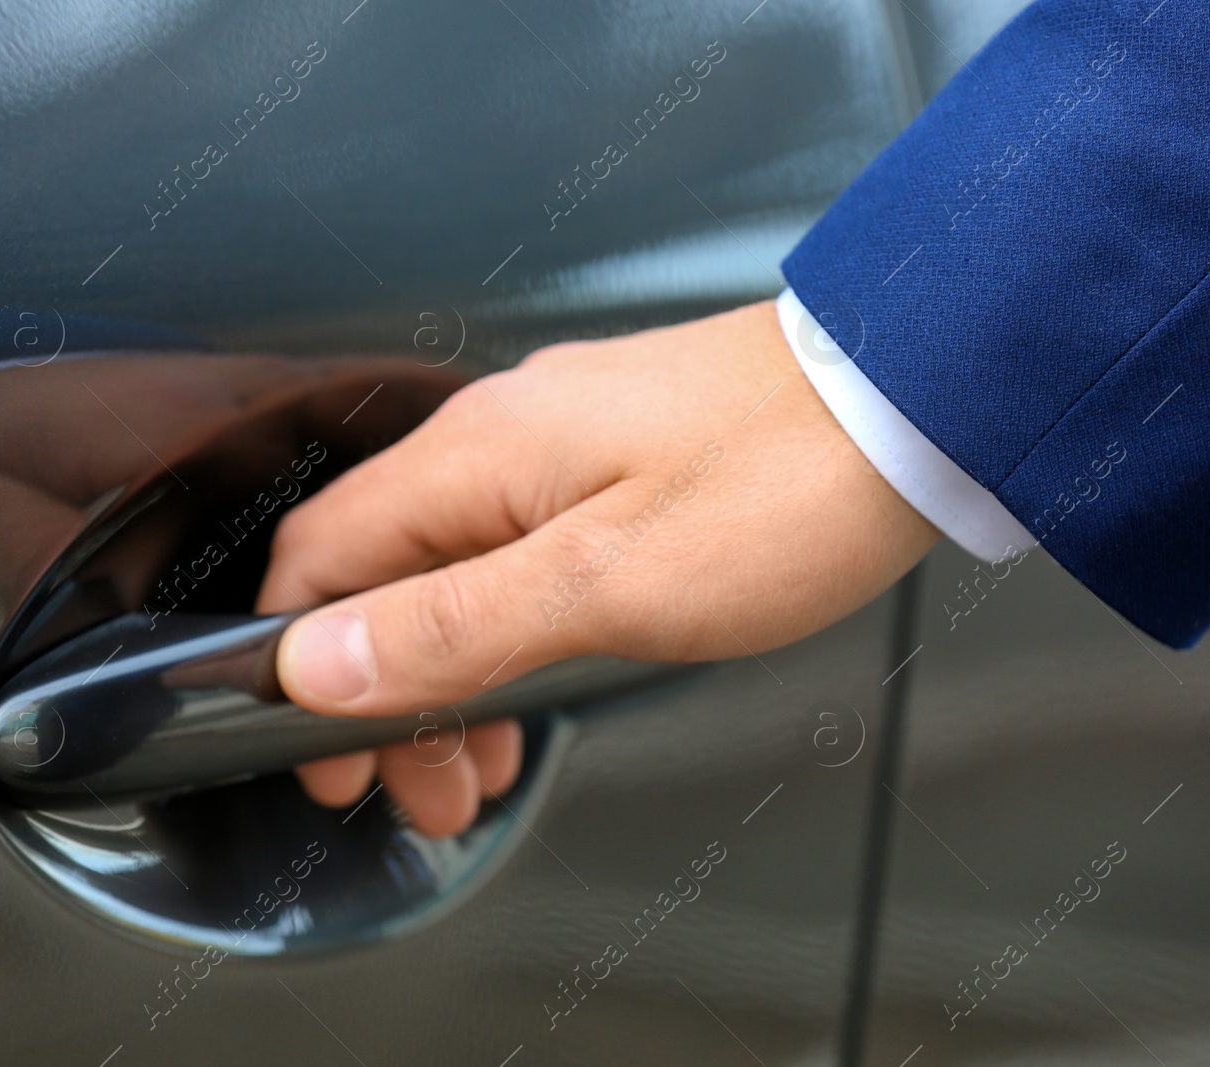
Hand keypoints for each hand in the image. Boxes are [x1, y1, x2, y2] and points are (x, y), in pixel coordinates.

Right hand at [256, 299, 938, 836]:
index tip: (329, 759)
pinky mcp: (617, 457)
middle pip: (381, 576)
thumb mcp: (608, 585)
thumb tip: (318, 664)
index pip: (317, 560)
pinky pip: (519, 550)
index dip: (297, 670)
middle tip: (430, 793)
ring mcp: (561, 443)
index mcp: (476, 459)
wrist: (912, 403)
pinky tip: (544, 681)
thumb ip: (454, 627)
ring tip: (488, 765)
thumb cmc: (787, 486)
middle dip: (387, 699)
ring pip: (454, 570)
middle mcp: (502, 438)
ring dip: (454, 676)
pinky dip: (510, 630)